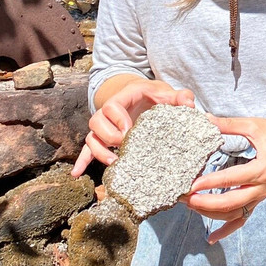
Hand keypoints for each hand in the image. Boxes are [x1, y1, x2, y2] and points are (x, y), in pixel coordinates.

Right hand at [71, 79, 194, 176]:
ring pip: (90, 137)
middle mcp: (109, 112)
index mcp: (123, 98)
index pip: (111, 106)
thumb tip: (189, 105)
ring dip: (98, 151)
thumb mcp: (166, 92)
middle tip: (123, 147)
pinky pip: (87, 149)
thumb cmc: (155, 94)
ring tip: (113, 162)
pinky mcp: (104, 139)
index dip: (117, 118)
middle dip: (107, 137)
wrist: (145, 95)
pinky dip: (82, 160)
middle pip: (95, 122)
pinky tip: (76, 174)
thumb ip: (180, 97)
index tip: (129, 131)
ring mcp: (105, 126)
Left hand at [183, 116, 265, 242]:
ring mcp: (261, 196)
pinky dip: (227, 230)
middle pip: (232, 203)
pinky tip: (211, 237)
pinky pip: (243, 219)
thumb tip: (205, 119)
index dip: (211, 183)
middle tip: (186, 198)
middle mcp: (262, 187)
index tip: (192, 184)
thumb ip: (229, 124)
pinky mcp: (259, 199)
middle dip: (206, 203)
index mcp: (262, 168)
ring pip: (235, 214)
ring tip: (191, 206)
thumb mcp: (254, 125)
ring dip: (211, 214)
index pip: (232, 179)